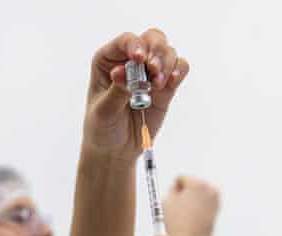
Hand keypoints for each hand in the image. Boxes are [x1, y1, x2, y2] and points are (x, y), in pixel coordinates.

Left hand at [82, 29, 188, 161]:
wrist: (114, 150)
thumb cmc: (101, 128)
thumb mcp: (104, 111)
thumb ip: (115, 91)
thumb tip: (121, 71)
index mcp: (107, 61)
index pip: (125, 41)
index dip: (135, 44)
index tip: (139, 59)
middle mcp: (129, 62)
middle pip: (151, 39)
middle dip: (156, 50)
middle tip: (153, 69)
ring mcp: (149, 73)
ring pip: (167, 52)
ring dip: (166, 64)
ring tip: (157, 84)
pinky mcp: (165, 87)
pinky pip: (179, 68)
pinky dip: (179, 71)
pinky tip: (171, 82)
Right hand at [164, 176, 220, 235]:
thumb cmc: (178, 224)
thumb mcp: (166, 201)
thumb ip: (171, 190)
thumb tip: (176, 188)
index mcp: (198, 184)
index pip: (181, 178)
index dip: (173, 190)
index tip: (171, 200)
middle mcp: (211, 190)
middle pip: (192, 184)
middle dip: (184, 193)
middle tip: (177, 208)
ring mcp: (216, 200)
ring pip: (198, 195)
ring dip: (191, 200)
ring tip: (184, 215)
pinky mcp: (217, 210)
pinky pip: (203, 204)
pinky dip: (197, 208)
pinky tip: (190, 218)